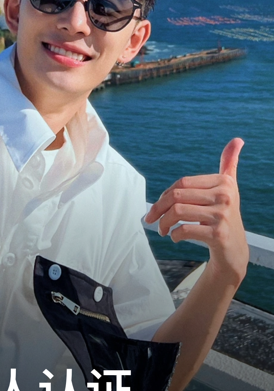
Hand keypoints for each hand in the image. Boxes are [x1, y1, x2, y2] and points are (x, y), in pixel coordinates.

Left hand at [145, 139, 247, 286]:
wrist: (235, 250)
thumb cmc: (226, 216)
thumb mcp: (229, 188)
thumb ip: (229, 163)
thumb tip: (237, 139)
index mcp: (224, 182)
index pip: (183, 182)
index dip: (165, 194)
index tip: (157, 206)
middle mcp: (225, 196)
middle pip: (178, 195)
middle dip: (159, 208)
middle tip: (151, 219)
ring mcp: (222, 215)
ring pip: (178, 211)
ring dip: (164, 223)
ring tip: (163, 230)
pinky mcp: (218, 234)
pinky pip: (185, 229)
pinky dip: (175, 235)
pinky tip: (175, 237)